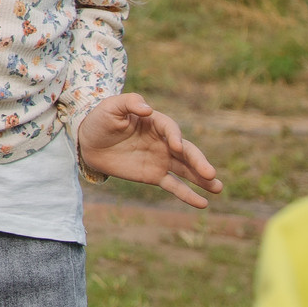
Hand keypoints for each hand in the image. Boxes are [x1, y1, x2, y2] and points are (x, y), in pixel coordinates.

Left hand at [75, 94, 221, 206]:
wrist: (90, 142)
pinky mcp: (155, 175)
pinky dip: (188, 195)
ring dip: (202, 179)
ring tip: (218, 188)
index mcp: (156, 123)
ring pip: (186, 170)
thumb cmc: (101, 119)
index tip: (176, 146)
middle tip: (210, 173)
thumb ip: (129, 103)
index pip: (170, 129)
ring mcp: (161, 159)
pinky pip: (174, 186)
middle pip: (186, 152)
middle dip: (198, 162)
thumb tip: (147, 109)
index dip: (174, 137)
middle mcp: (164, 142)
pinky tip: (203, 203)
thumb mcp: (111, 107)